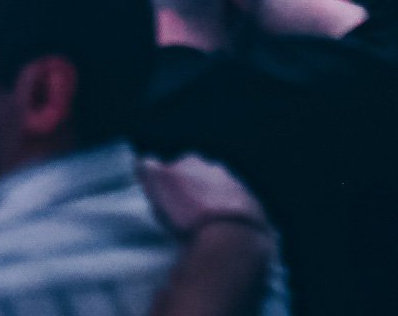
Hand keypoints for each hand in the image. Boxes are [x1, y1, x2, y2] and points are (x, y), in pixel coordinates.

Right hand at [137, 155, 266, 237]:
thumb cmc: (189, 211)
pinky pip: (237, 212)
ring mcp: (239, 190)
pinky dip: (229, 219)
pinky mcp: (254, 211)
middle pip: (201, 178)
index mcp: (193, 162)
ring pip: (221, 193)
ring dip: (213, 204)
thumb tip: (143, 162)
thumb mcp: (157, 186)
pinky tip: (222, 233)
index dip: (168, 183)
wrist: (230, 236)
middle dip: (193, 191)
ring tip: (203, 226)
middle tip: (183, 213)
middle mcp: (218, 171)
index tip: (164, 200)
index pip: (175, 166)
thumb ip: (147, 169)